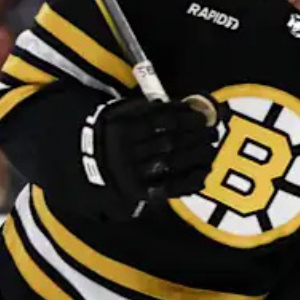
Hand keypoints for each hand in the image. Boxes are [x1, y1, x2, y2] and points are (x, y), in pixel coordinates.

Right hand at [81, 97, 220, 217]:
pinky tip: (204, 172)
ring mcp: (132, 175)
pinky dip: (189, 181)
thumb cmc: (113, 130)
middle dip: (197, 137)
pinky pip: (169, 188)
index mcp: (122, 128)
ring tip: (211, 149)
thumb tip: (189, 106)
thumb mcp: (122, 111)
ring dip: (197, 156)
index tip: (203, 116)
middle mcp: (125, 153)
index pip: (162, 121)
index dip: (187, 118)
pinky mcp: (138, 192)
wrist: (85, 161)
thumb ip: (151, 108)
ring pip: (172, 164)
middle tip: (213, 132)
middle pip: (170, 143)